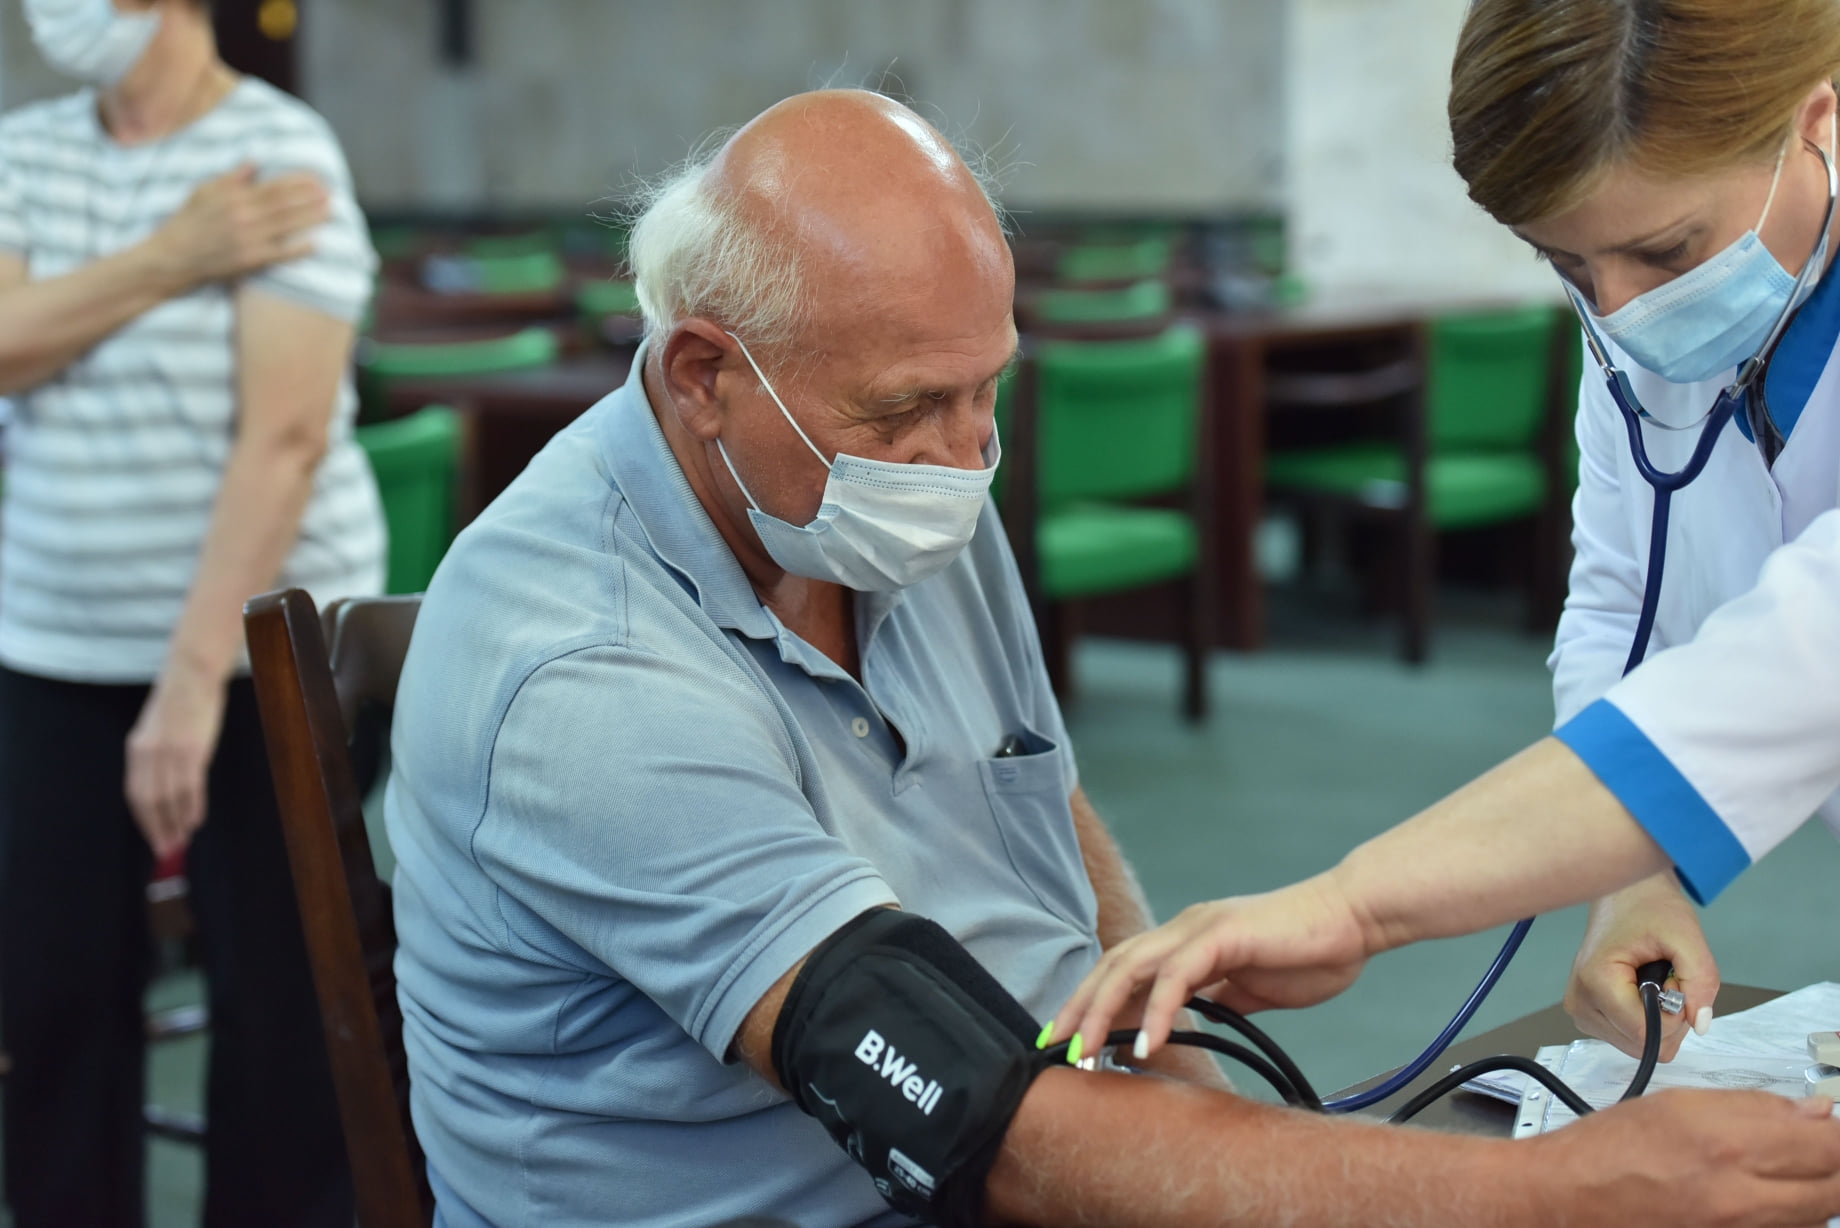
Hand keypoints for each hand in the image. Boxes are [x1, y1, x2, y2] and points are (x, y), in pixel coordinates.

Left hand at [125, 662, 227, 859]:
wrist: (192, 676)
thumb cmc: (179, 701)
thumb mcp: (156, 729)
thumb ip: (155, 755)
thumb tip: (163, 786)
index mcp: (137, 749)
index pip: (136, 794)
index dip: (144, 821)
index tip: (155, 838)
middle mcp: (149, 755)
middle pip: (150, 802)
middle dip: (158, 828)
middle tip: (167, 849)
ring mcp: (171, 753)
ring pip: (170, 798)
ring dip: (176, 823)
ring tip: (182, 840)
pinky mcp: (193, 751)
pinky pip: (191, 787)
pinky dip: (192, 807)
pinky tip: (196, 821)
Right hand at [147, 165, 328, 289]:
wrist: (171, 257)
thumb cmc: (187, 222)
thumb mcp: (204, 192)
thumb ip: (232, 178)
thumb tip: (255, 160)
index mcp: (233, 198)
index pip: (273, 187)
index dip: (298, 182)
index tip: (316, 178)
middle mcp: (243, 217)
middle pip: (284, 205)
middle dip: (310, 198)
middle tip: (331, 192)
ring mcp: (248, 240)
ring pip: (286, 226)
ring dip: (311, 218)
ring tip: (331, 211)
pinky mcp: (249, 261)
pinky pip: (280, 254)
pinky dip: (298, 249)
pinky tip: (316, 244)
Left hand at [1049, 874, 1370, 1059]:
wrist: (1355, 920)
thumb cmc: (1311, 952)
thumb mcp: (1254, 989)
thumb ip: (1221, 1000)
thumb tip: (1197, 1022)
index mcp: (1188, 940)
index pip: (1124, 971)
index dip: (1093, 1003)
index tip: (1071, 1041)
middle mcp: (1184, 928)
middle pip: (1112, 966)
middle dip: (1078, 1008)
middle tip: (1054, 1048)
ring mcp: (1199, 928)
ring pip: (1130, 967)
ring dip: (1101, 1011)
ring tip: (1085, 1052)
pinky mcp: (1221, 935)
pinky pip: (1176, 976)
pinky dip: (1157, 1011)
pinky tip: (1147, 1043)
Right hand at [1534, 1089, 1839, 1226]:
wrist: (1565, 1199)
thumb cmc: (1606, 1151)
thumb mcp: (1676, 1104)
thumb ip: (1751, 1107)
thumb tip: (1813, 1113)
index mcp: (1727, 1146)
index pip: (1828, 1147)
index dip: (1835, 1134)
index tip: (1827, 1125)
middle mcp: (1740, 1199)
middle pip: (1833, 1191)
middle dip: (1833, 1167)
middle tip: (1817, 1151)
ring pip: (1817, 1219)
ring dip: (1815, 1194)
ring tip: (1787, 1173)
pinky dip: (1788, 1217)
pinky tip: (1763, 1200)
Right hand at [1565, 873, 1719, 1061]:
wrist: (1625, 896)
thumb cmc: (1650, 908)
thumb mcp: (1687, 937)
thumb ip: (1701, 980)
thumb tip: (1700, 1024)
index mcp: (1594, 982)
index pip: (1645, 1033)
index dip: (1675, 1015)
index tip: (1675, 978)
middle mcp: (1579, 1003)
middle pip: (1642, 1044)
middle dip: (1668, 1017)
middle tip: (1667, 977)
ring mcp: (1579, 1012)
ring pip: (1638, 1045)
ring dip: (1659, 1019)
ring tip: (1654, 980)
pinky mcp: (1586, 1015)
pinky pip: (1629, 1037)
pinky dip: (1647, 1020)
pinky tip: (1642, 989)